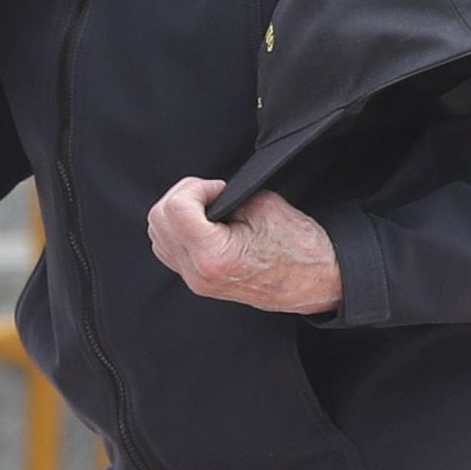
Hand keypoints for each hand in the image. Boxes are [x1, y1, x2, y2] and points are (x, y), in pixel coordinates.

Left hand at [149, 174, 339, 313]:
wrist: (314, 280)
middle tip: (212, 195)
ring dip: (176, 212)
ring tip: (208, 209)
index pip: (175, 208)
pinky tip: (203, 223)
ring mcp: (195, 280)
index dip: (196, 188)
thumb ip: (225, 195)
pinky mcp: (197, 280)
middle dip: (182, 196)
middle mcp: (197, 273)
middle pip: (158, 219)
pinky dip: (177, 228)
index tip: (219, 190)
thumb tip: (206, 193)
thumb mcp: (263, 206)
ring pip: (156, 233)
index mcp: (213, 257)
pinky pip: (167, 248)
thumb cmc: (298, 248)